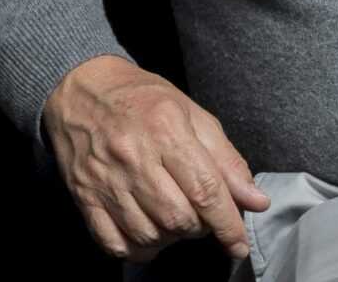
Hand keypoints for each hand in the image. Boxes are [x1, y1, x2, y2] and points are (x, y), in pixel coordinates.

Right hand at [41, 54, 270, 263]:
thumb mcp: (192, 114)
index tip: (238, 243)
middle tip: (201, 213)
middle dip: (199, 227)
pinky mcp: (84, 197)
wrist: (82, 89)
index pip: (205, 190)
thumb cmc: (142, 99)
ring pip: (148, 235)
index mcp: (166, 129)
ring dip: (170, 238)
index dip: (228, 224)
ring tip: (174, 218)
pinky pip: (114, 244)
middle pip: (178, 218)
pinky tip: (148, 232)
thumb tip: (256, 200)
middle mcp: (134, 156)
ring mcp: (105, 180)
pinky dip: (137, 249)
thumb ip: (226, 159)